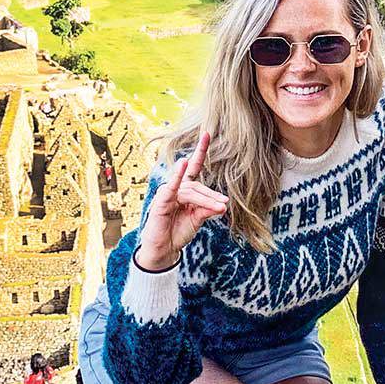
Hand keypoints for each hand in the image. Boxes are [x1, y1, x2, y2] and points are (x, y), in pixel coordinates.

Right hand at [135, 131, 225, 267]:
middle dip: (211, 195)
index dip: (200, 151)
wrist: (165, 249)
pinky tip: (182, 166)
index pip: (194, 168)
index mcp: (185, 190)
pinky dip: (176, 178)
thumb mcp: (197, 219)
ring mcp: (167, 194)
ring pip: (190, 190)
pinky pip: (170, 189)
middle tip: (224, 203)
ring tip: (219, 206)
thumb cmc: (179, 232)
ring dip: (205, 199)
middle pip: (197, 185)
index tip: (207, 134)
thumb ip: (207, 210)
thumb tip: (223, 205)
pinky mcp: (160, 202)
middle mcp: (176, 189)